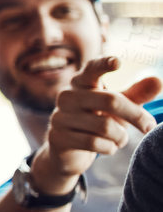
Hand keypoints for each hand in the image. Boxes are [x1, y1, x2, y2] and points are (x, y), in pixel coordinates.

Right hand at [30, 56, 161, 193]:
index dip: (104, 65)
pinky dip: (109, 148)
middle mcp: (67, 96)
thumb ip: (137, 94)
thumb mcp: (119, 107)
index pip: (92, 69)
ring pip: (105, 127)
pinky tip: (107, 147)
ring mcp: (60, 116)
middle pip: (110, 101)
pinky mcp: (58, 137)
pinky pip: (94, 143)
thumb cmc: (97, 120)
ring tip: (119, 139)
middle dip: (135, 115)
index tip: (117, 62)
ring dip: (121, 137)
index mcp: (82, 82)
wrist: (68, 149)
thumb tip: (157, 81)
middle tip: (149, 126)